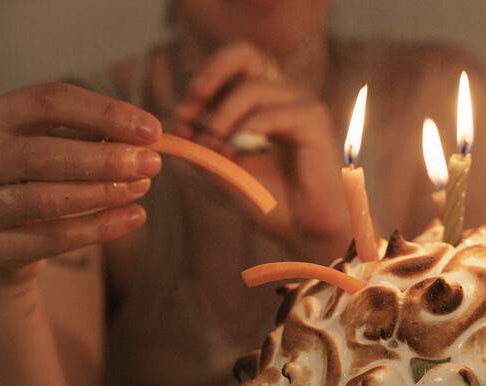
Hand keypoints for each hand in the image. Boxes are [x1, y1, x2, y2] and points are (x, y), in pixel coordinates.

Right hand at [0, 83, 161, 283]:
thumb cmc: (24, 175)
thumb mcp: (41, 141)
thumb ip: (82, 133)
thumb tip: (143, 135)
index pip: (47, 102)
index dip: (105, 113)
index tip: (151, 130)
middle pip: (43, 155)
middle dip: (106, 160)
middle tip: (152, 163)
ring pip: (47, 200)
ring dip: (105, 193)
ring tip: (142, 186)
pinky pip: (53, 239)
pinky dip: (101, 228)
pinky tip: (134, 216)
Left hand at [173, 42, 349, 253]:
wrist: (304, 230)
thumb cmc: (269, 201)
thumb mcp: (223, 170)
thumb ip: (199, 146)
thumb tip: (171, 120)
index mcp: (264, 101)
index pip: (235, 62)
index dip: (205, 78)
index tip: (183, 115)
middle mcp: (284, 96)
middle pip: (244, 54)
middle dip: (211, 73)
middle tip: (192, 100)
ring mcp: (301, 104)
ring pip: (251, 88)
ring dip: (223, 118)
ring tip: (217, 149)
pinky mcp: (313, 120)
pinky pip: (270, 113)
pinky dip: (248, 131)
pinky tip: (241, 152)